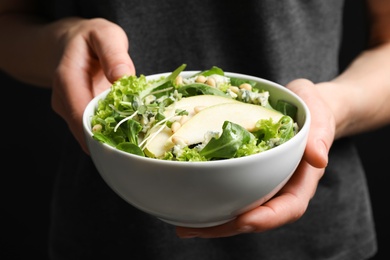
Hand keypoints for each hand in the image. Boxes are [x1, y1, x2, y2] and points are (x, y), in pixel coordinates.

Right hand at [50, 18, 134, 153]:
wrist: (73, 43)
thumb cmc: (91, 38)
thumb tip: (122, 76)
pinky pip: (94, 129)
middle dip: (109, 141)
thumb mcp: (105, 35)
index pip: (79, 115)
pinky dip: (110, 134)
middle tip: (138, 146)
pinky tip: (130, 134)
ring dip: (111, 140)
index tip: (123, 142)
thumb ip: (114, 53)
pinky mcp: (79, 115)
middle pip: (84, 131)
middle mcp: (64, 100)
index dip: (100, 132)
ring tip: (137, 142)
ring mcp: (70, 110)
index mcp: (67, 80)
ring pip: (88, 134)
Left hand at [176, 79, 334, 237]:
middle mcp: (279, 186)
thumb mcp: (320, 116)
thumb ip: (321, 135)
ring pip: (240, 208)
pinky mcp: (247, 172)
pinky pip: (230, 189)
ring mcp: (262, 181)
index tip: (244, 220)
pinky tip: (187, 200)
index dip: (267, 218)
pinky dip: (209, 197)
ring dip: (213, 221)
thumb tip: (318, 158)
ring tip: (184, 225)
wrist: (302, 106)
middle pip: (257, 216)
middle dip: (228, 227)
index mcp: (301, 180)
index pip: (289, 207)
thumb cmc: (313, 110)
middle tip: (196, 230)